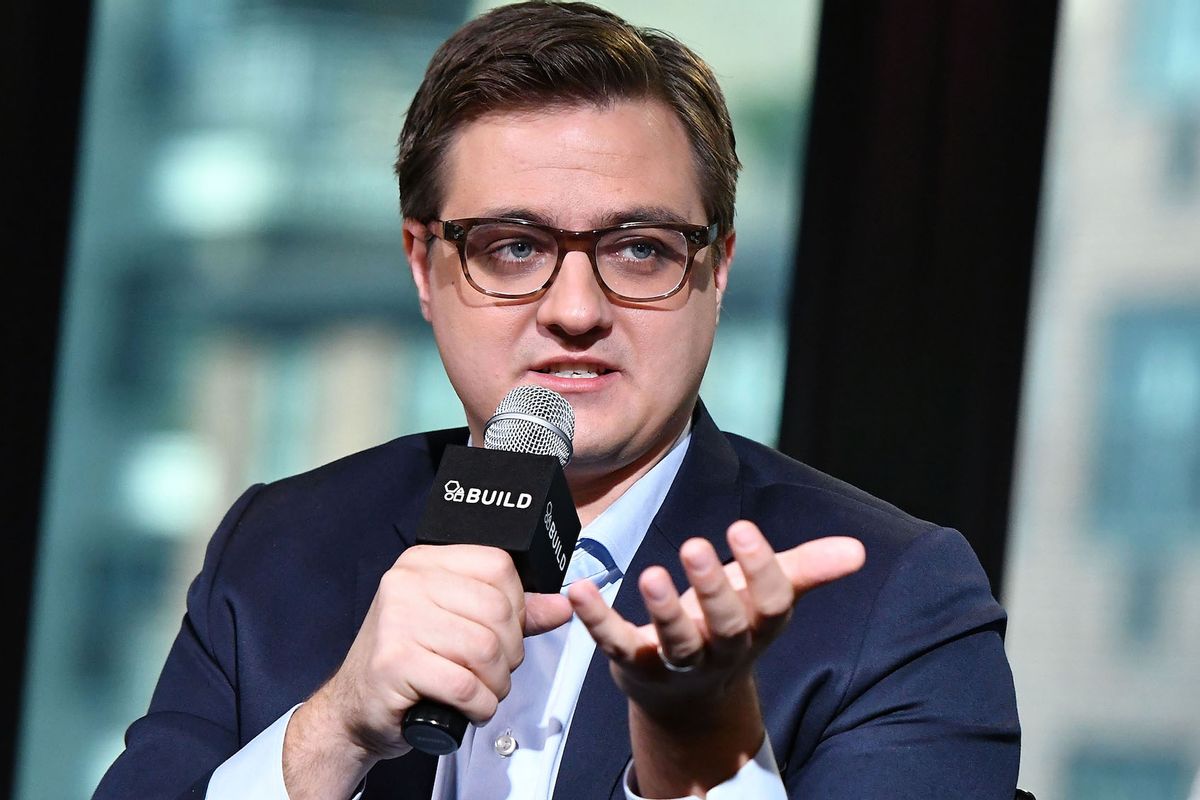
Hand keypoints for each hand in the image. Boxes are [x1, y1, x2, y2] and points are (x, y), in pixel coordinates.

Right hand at [283, 544, 571, 797]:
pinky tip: (470, 708)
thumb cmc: (410, 661)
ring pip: (485, 649)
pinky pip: (465, 684)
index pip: (498, 566)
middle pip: (497, 610)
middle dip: (510, 652)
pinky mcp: (394, 662)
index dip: (518, 605)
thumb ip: (513, 613)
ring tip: (482, 691)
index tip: (506, 632)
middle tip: (493, 671)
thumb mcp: (459, 625)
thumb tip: (562, 605)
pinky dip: (480, 705)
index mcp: (425, 563)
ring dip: (496, 683)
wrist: (355, 707)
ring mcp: (397, 620)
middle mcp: (407, 582)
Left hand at [567, 521, 863, 796]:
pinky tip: (579, 592)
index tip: (744, 529)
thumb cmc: (731, 626)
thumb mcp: (767, 597)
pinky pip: (616, 643)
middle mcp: (722, 649)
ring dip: (663, 609)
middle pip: (725, 625)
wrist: (689, 697)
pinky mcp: (635, 664)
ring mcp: (678, 661)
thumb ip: (807, 569)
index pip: (770, 604)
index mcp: (757, 627)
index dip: (762, 569)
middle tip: (698, 548)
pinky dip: (597, 620)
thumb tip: (857, 550)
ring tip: (650, 576)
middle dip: (713, 589)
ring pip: (675, 641)